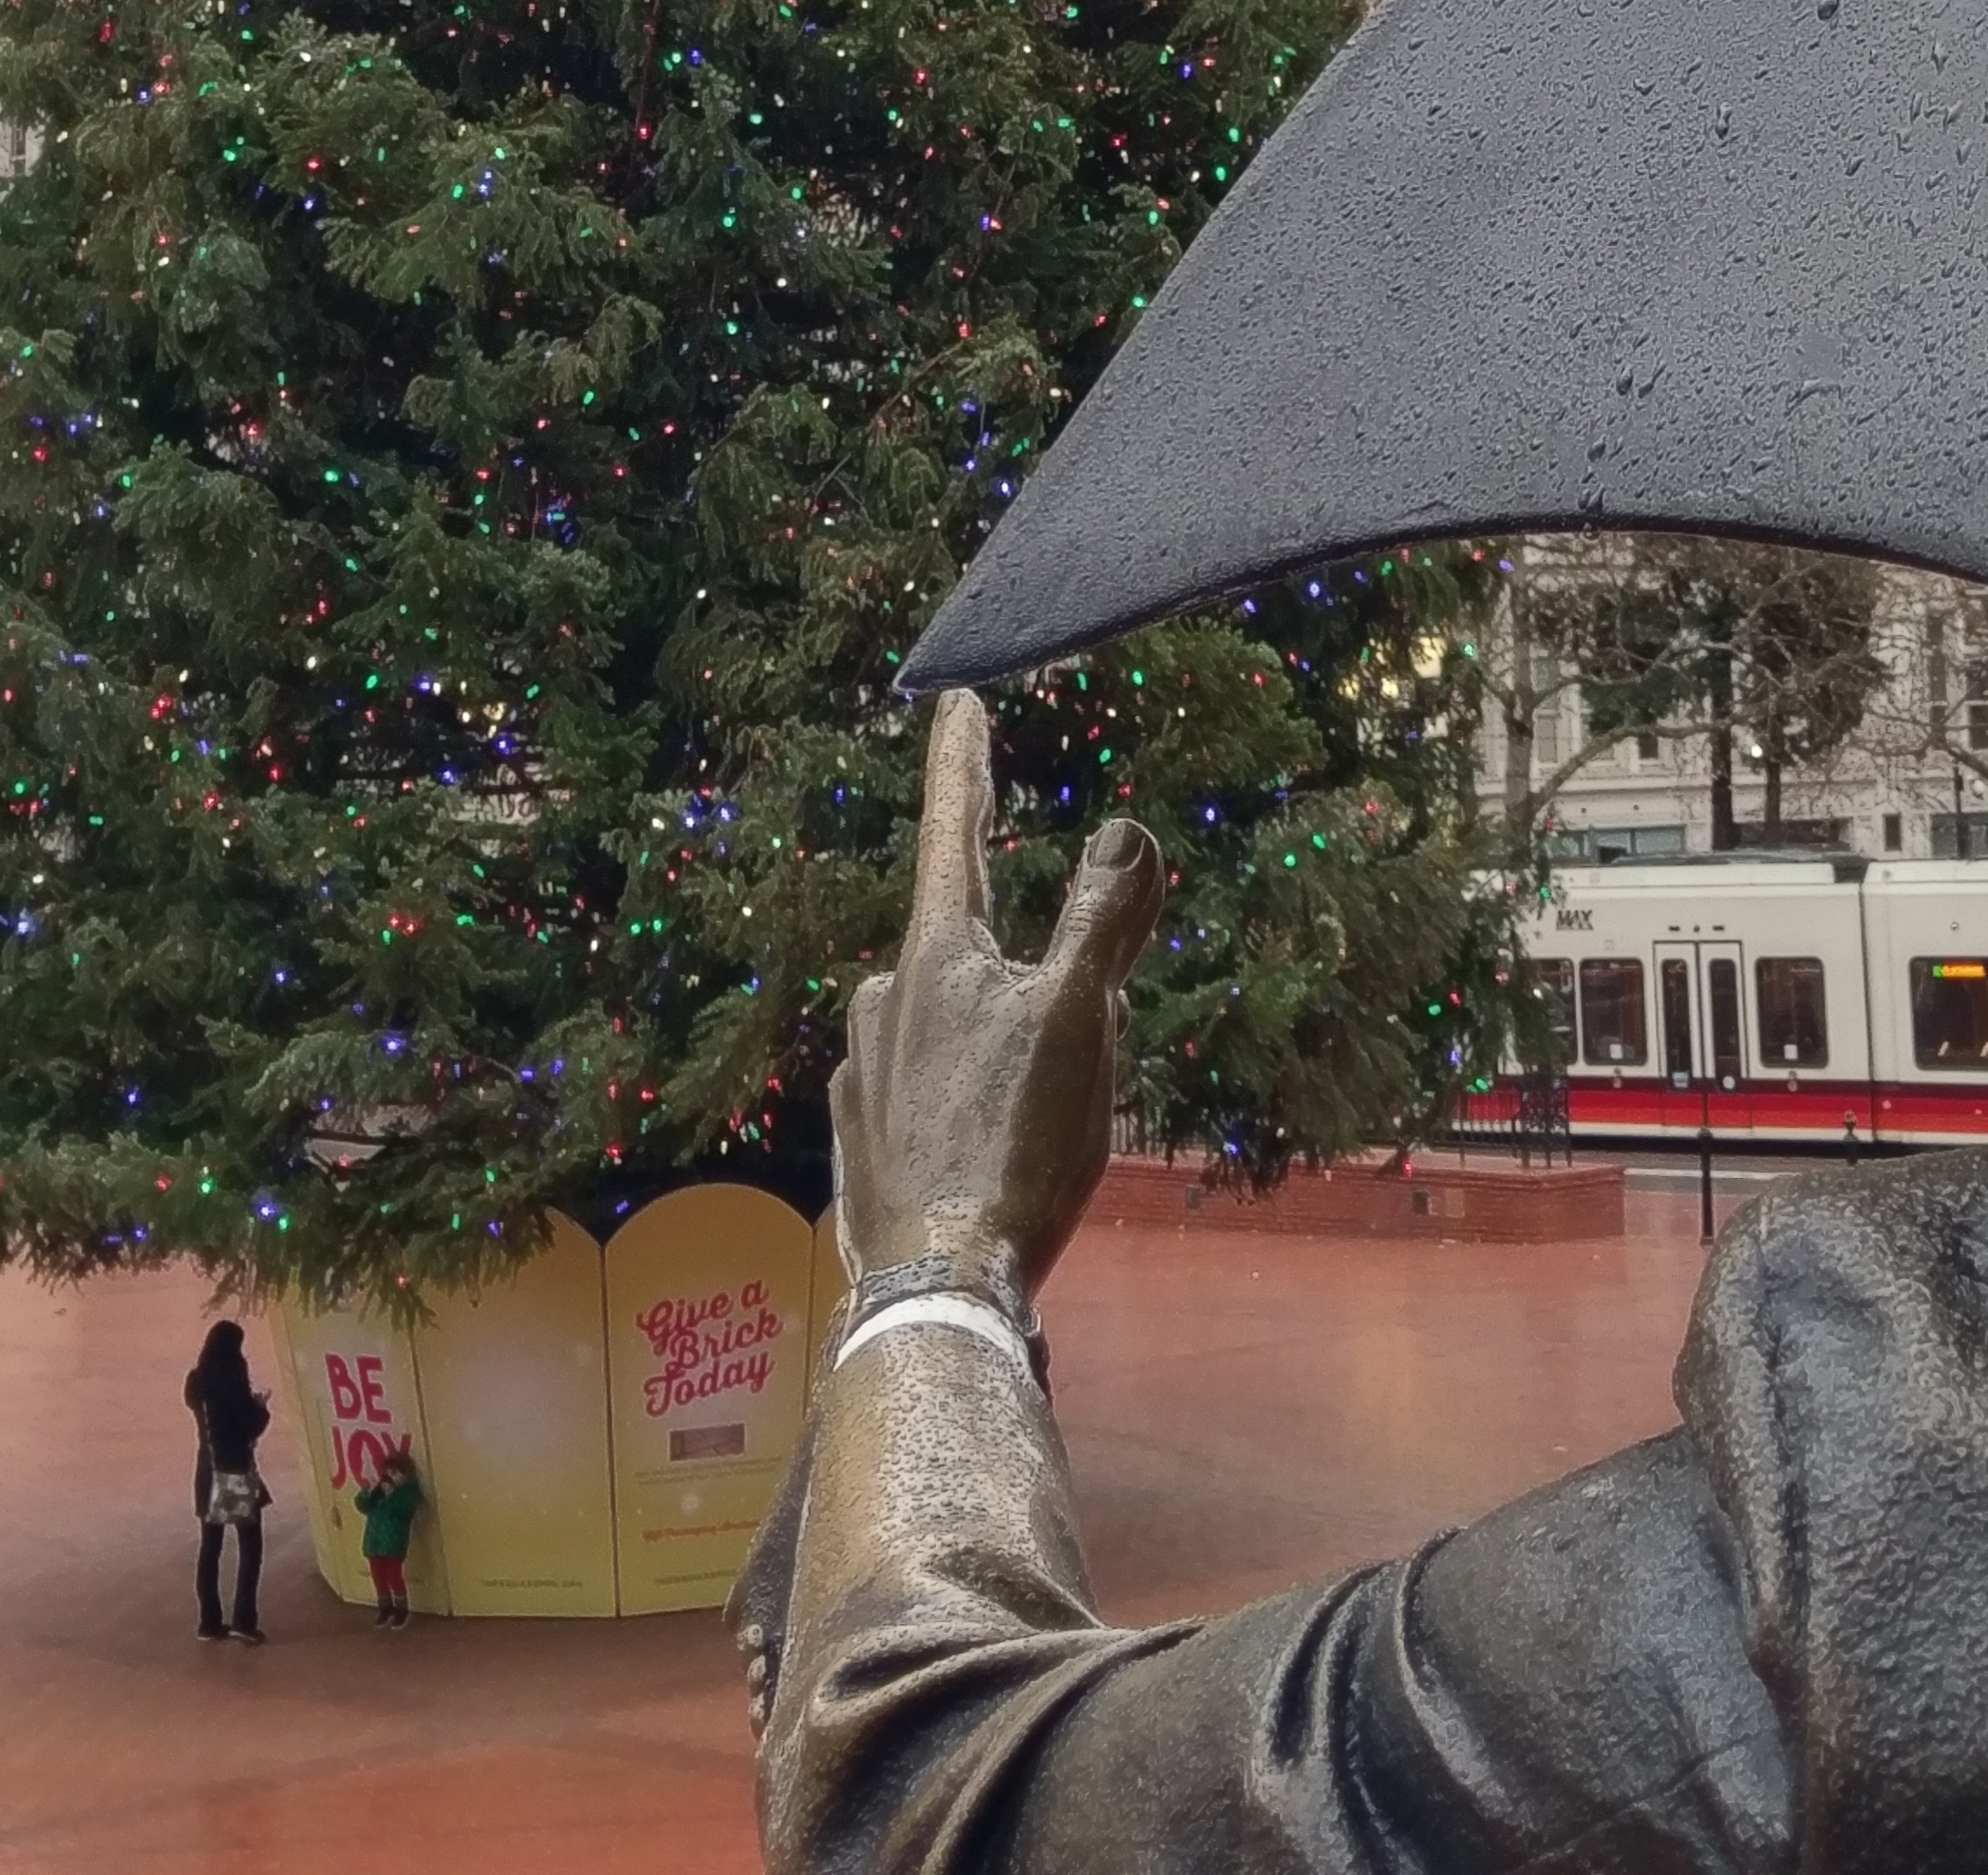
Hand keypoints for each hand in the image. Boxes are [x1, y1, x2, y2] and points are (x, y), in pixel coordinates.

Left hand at [831, 691, 1163, 1294]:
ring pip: (940, 1015)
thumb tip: (1128, 829)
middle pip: (959, 937)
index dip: (962, 762)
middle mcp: (884, 999)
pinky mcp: (859, 1139)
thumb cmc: (1015, 1147)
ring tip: (1043, 1099)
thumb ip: (1105, 922)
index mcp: (936, 958)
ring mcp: (861, 1071)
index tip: (957, 699)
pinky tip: (983, 1136)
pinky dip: (955, 1087)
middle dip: (1012, 951)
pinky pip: (917, 1083)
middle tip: (1074, 1018)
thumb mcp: (1081, 1023)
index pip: (953, 831)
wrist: (937, 1289)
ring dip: (988, 1025)